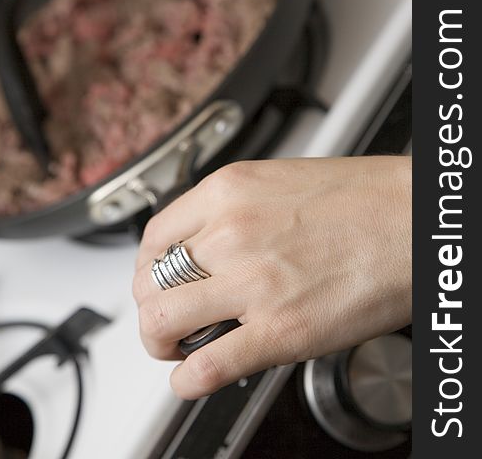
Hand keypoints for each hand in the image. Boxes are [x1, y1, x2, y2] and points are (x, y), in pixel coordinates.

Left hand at [133, 156, 411, 399]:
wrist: (415, 220)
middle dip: (152, 306)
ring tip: (179, 348)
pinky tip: (194, 378)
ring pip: (161, 322)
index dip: (150, 267)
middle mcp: (231, 233)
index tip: (160, 280)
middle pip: (150, 281)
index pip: (155, 237)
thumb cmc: (363, 200)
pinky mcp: (280, 329)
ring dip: (159, 343)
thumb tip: (208, 243)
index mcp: (229, 192)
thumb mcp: (279, 183)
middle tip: (168, 317)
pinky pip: (207, 366)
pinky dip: (187, 381)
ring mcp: (252, 281)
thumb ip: (235, 212)